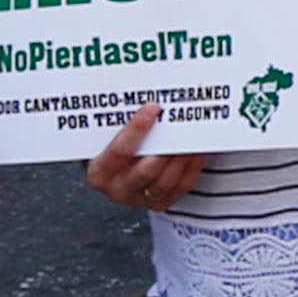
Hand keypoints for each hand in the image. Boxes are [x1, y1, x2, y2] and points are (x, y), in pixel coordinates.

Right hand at [86, 103, 207, 209]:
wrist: (115, 170)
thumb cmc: (111, 145)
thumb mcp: (109, 134)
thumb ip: (120, 119)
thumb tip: (144, 93)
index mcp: (100, 172)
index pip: (119, 151)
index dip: (137, 128)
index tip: (153, 107)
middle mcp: (118, 189)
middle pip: (146, 171)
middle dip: (166, 148)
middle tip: (180, 125)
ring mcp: (139, 199)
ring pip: (165, 182)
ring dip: (181, 158)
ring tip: (191, 136)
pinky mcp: (159, 203)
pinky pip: (180, 187)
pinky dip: (191, 168)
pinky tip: (197, 150)